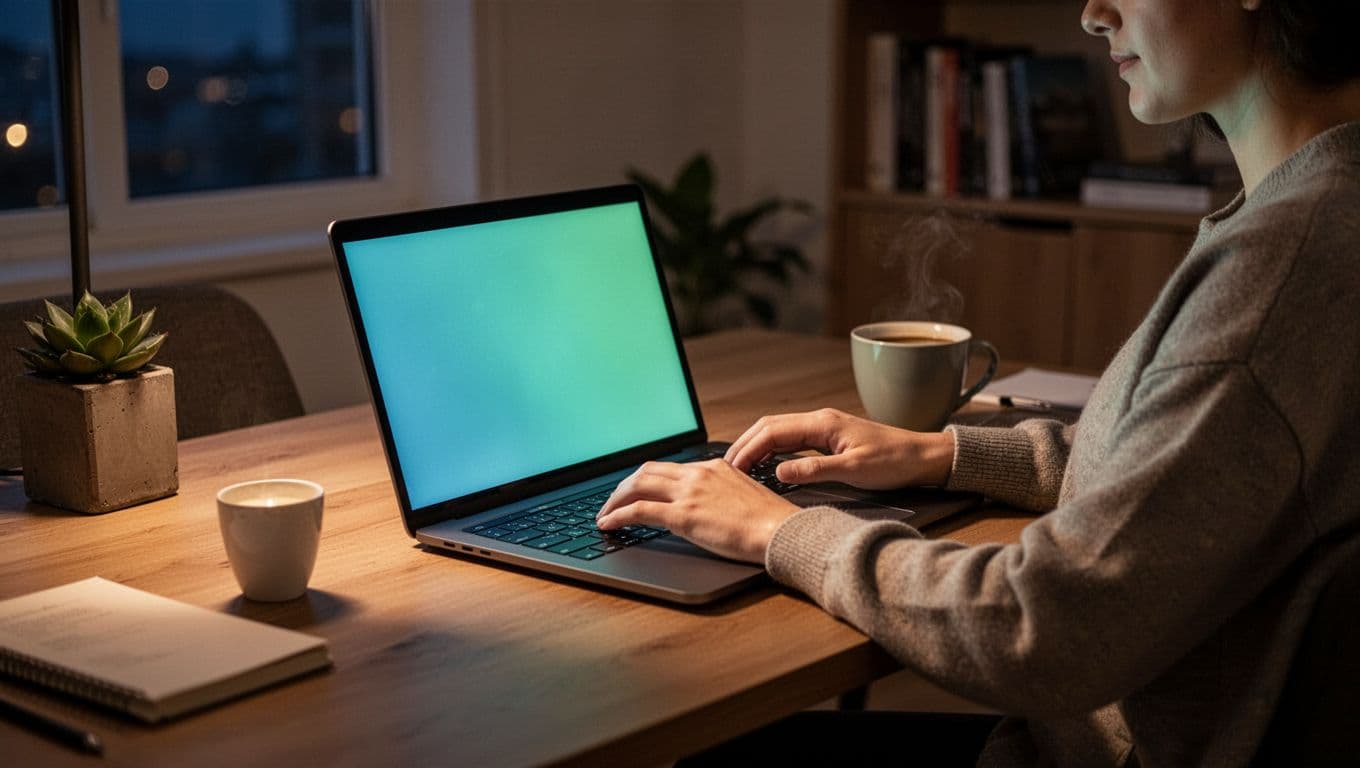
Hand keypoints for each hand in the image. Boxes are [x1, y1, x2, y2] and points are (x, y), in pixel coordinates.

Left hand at [596, 459, 799, 562]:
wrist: (781, 530)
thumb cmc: (770, 522)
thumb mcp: (743, 496)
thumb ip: (720, 493)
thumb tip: (706, 506)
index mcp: (713, 467)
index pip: (669, 467)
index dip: (646, 479)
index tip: (635, 490)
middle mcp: (697, 474)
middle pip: (646, 471)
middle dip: (624, 486)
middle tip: (612, 501)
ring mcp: (689, 492)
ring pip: (637, 486)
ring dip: (615, 499)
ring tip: (604, 513)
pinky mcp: (683, 514)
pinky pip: (639, 510)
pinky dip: (618, 515)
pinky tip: (608, 524)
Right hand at [724, 408, 954, 488]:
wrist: (922, 456)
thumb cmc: (895, 462)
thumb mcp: (854, 470)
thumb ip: (815, 470)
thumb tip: (779, 472)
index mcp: (823, 423)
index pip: (772, 431)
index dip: (748, 449)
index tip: (732, 468)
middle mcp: (820, 420)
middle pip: (769, 426)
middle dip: (744, 444)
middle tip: (726, 467)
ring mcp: (824, 427)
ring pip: (778, 431)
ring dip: (756, 446)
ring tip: (740, 466)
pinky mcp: (829, 437)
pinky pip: (791, 439)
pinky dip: (772, 449)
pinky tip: (767, 464)